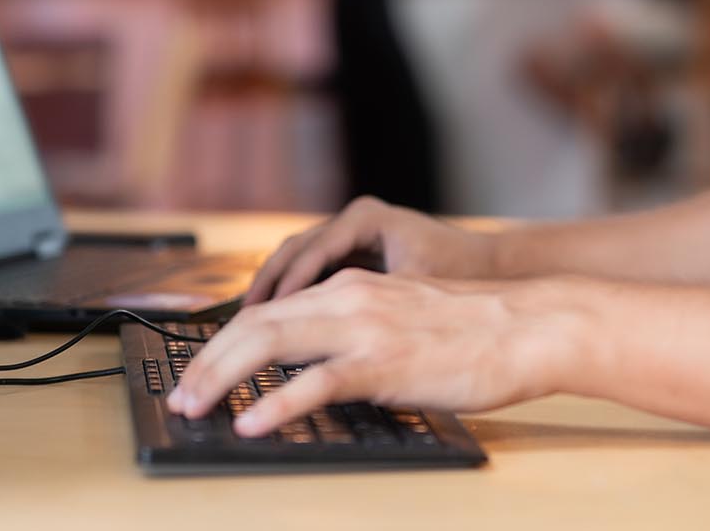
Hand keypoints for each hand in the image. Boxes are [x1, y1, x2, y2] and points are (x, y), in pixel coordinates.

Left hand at [167, 270, 576, 436]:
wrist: (529, 326)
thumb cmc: (476, 332)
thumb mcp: (402, 319)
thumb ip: (358, 334)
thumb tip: (320, 369)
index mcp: (350, 288)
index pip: (267, 310)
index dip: (223, 342)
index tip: (197, 372)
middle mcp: (348, 298)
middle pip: (255, 323)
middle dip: (206, 361)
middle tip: (180, 397)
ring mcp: (364, 327)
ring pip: (270, 343)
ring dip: (222, 377)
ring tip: (195, 407)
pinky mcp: (384, 362)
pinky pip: (316, 382)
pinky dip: (275, 404)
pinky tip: (252, 422)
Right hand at [242, 196, 497, 304]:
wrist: (493, 268)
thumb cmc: (461, 278)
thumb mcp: (415, 291)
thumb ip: (374, 303)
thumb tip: (330, 331)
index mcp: (365, 218)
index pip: (312, 250)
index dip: (286, 286)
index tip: (264, 317)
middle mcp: (353, 220)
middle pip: (293, 251)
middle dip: (266, 287)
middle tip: (239, 324)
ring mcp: (351, 234)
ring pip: (296, 260)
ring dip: (273, 291)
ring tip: (246, 327)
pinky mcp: (353, 254)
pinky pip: (311, 272)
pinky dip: (293, 295)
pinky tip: (276, 325)